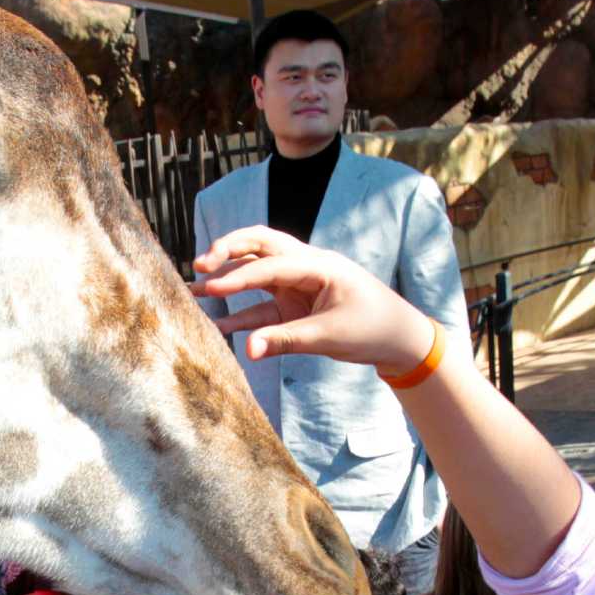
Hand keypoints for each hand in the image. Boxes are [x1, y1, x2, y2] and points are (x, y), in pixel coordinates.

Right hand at [192, 227, 438, 376]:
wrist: (400, 339)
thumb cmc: (373, 329)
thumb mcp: (330, 336)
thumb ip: (287, 340)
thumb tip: (249, 350)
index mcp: (319, 265)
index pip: (270, 264)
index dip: (239, 276)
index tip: (212, 286)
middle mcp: (305, 266)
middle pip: (260, 245)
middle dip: (228, 251)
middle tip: (200, 264)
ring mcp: (299, 284)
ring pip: (256, 273)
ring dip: (228, 281)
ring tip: (194, 290)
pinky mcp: (296, 305)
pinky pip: (262, 306)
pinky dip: (242, 314)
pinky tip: (218, 326)